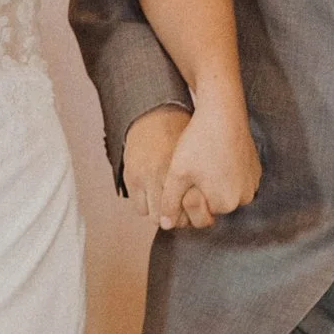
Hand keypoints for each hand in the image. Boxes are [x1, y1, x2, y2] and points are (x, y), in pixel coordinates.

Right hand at [121, 106, 191, 223]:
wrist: (155, 114)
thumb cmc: (180, 134)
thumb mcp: (193, 155)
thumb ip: (196, 180)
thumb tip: (204, 208)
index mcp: (177, 169)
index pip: (184, 209)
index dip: (189, 215)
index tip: (192, 212)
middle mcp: (158, 174)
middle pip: (169, 216)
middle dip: (175, 218)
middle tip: (181, 213)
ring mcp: (141, 177)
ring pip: (152, 215)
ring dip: (160, 213)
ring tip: (167, 205)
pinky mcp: (129, 177)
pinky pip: (138, 207)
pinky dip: (147, 205)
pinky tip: (154, 195)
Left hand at [156, 102, 261, 232]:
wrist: (223, 112)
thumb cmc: (198, 142)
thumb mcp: (178, 174)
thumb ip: (170, 203)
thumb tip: (166, 225)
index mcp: (225, 203)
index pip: (202, 214)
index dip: (189, 199)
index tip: (186, 179)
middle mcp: (244, 198)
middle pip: (216, 205)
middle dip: (204, 192)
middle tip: (195, 168)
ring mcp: (252, 182)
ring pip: (226, 192)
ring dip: (215, 183)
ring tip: (205, 160)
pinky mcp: (256, 168)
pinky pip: (237, 179)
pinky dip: (227, 172)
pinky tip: (216, 155)